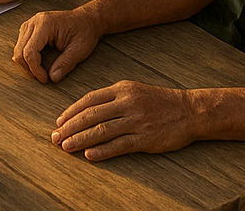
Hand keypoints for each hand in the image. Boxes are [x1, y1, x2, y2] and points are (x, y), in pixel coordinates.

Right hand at [12, 7, 101, 83]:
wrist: (86, 19)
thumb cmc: (84, 32)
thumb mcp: (79, 50)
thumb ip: (65, 64)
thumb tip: (53, 78)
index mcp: (45, 24)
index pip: (30, 51)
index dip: (35, 69)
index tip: (46, 79)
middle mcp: (34, 22)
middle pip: (20, 50)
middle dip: (29, 68)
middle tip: (43, 78)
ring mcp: (30, 23)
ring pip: (18, 48)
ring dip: (26, 63)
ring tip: (41, 71)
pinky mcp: (30, 28)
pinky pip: (21, 44)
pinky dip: (27, 56)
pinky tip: (39, 62)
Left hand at [51, 81, 196, 160]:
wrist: (189, 111)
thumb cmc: (158, 100)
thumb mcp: (133, 90)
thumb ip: (111, 97)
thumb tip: (87, 109)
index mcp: (120, 89)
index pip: (89, 100)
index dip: (71, 112)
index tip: (59, 122)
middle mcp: (126, 103)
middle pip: (91, 115)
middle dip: (70, 127)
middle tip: (56, 137)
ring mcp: (136, 121)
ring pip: (101, 130)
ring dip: (81, 139)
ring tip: (66, 147)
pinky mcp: (145, 138)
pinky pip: (120, 145)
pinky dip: (103, 150)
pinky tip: (89, 155)